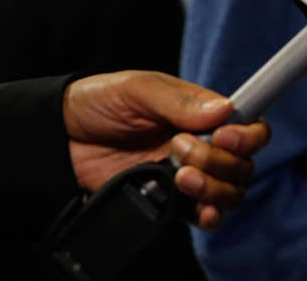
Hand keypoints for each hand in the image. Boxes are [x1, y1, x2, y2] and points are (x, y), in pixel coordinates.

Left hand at [63, 70, 271, 229]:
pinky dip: (209, 215)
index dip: (248, 136)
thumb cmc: (98, 102)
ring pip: (228, 191)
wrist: (58, 136)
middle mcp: (201, 145)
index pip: (248, 125)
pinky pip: (203, 214)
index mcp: (202, 113)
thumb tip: (225, 110)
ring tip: (178, 176)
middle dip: (217, 161)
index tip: (224, 137)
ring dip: (213, 188)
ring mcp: (186, 174)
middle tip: (177, 147)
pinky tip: (199, 211)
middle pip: (241, 163)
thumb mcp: (138, 89)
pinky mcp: (166, 199)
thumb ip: (179, 101)